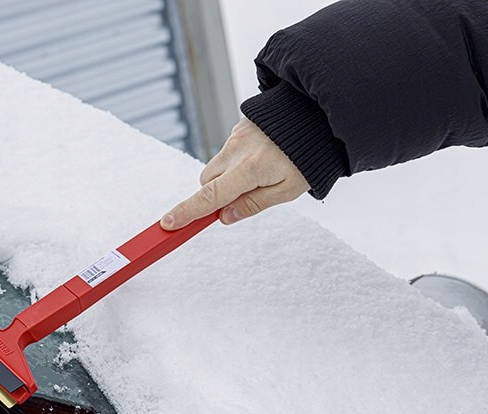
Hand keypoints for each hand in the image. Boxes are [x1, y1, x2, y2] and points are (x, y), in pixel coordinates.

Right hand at [160, 118, 309, 229]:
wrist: (318, 114)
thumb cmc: (307, 156)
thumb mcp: (288, 191)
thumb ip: (254, 204)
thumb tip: (225, 217)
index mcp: (249, 170)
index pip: (210, 197)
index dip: (187, 213)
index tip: (168, 224)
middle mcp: (236, 151)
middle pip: (207, 181)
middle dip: (215, 194)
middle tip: (242, 198)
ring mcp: (236, 136)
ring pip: (216, 165)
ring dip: (227, 176)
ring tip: (262, 173)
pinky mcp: (239, 127)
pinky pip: (228, 150)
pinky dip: (237, 159)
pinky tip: (264, 155)